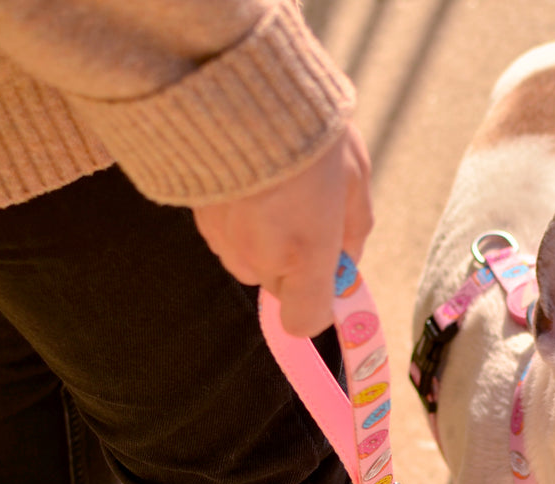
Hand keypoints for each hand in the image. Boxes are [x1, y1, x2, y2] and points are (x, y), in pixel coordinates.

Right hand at [194, 123, 372, 336]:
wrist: (237, 92)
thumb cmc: (307, 133)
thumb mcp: (354, 178)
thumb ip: (355, 230)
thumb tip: (349, 259)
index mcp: (306, 256)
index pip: (305, 321)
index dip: (318, 304)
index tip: (330, 276)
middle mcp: (261, 258)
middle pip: (280, 287)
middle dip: (295, 261)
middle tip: (306, 213)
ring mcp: (225, 242)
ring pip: (251, 262)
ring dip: (265, 240)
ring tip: (275, 190)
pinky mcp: (200, 221)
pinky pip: (228, 238)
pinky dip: (240, 220)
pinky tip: (250, 183)